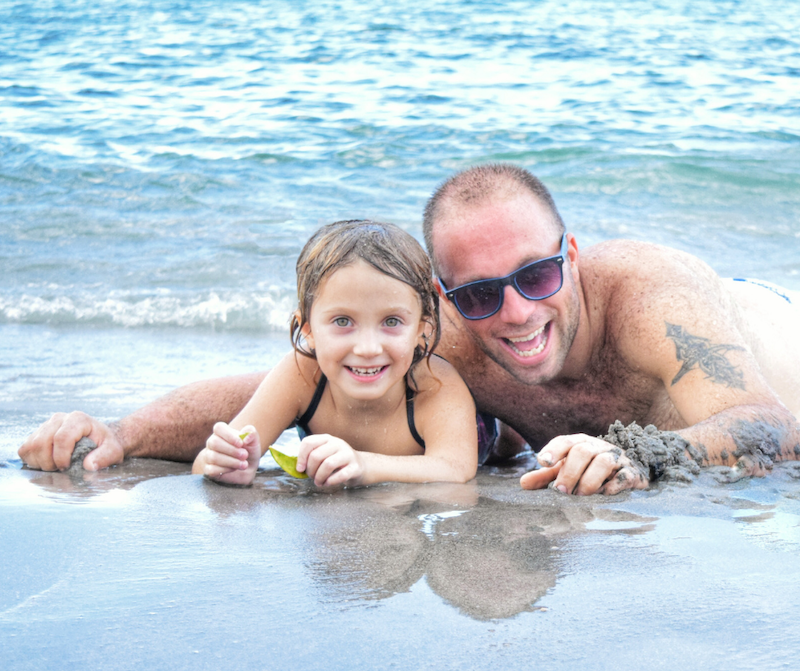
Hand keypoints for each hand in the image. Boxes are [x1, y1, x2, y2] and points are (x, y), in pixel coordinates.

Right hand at [19, 411, 123, 471]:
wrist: (100, 440)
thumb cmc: (106, 445)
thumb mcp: (113, 451)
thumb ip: (104, 457)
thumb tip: (89, 465)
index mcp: (78, 419)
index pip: (61, 438)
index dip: (61, 457)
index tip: (67, 467)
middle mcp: (59, 418)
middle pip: (41, 442)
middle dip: (49, 462)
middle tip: (61, 469)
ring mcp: (46, 424)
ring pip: (30, 446)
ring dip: (40, 462)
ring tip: (55, 466)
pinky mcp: (37, 433)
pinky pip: (25, 449)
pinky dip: (32, 460)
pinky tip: (47, 463)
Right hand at [198, 423, 260, 485]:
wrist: (248, 468)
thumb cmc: (248, 450)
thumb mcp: (254, 441)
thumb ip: (252, 433)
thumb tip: (245, 438)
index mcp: (221, 432)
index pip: (218, 428)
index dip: (229, 436)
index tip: (241, 443)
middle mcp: (212, 443)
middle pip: (214, 443)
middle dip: (232, 450)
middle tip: (245, 455)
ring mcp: (208, 456)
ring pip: (213, 457)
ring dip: (232, 461)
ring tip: (244, 464)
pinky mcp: (208, 469)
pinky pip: (212, 470)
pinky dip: (226, 470)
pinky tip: (234, 469)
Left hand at [296, 434, 363, 486]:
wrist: (360, 466)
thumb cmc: (336, 462)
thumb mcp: (324, 454)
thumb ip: (311, 457)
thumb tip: (298, 468)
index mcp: (327, 439)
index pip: (309, 442)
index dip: (301, 457)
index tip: (300, 469)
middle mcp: (338, 443)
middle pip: (316, 456)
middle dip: (310, 470)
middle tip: (312, 477)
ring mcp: (348, 454)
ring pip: (328, 464)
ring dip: (319, 477)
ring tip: (319, 482)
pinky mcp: (356, 467)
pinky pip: (341, 475)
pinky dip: (331, 481)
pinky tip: (328, 483)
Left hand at [520, 434, 648, 495]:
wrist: (626, 469)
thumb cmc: (588, 469)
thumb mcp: (566, 469)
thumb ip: (545, 476)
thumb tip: (523, 484)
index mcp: (579, 443)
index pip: (565, 442)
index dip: (553, 450)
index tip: (543, 462)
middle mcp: (597, 447)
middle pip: (582, 451)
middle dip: (570, 472)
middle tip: (561, 491)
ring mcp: (616, 458)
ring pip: (603, 462)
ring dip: (590, 481)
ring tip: (580, 496)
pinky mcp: (632, 473)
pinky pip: (625, 476)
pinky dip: (614, 486)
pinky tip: (604, 495)